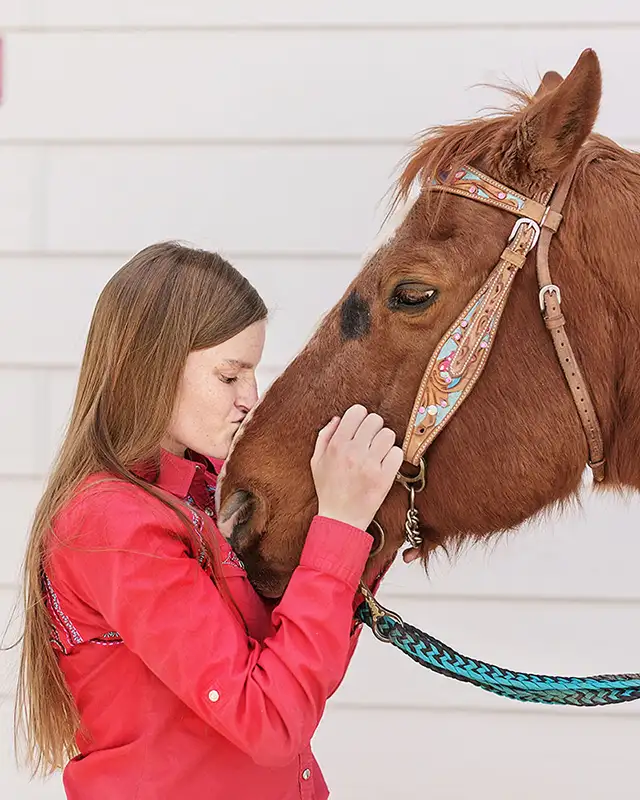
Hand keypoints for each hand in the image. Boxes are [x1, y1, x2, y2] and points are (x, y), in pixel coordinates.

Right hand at [311, 405, 403, 530]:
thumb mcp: (317, 461)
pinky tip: (385, 464)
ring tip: (378, 453)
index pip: (357, 412)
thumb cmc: (328, 490)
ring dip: (385, 442)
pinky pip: (398, 453)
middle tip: (371, 441)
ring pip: (389, 435)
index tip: (360, 427)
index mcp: (336, 445)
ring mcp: (370, 465)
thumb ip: (325, 436)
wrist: (340, 519)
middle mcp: (353, 452)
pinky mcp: (385, 478)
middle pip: (376, 420)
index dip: (361, 417)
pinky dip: (393, 457)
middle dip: (374, 428)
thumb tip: (338, 418)